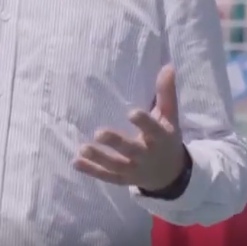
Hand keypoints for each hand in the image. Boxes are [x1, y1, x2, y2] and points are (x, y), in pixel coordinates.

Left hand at [72, 65, 187, 191]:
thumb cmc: (167, 139)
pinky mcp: (123, 179)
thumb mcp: (170, 117)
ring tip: (82, 148)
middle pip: (131, 150)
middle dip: (116, 143)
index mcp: (161, 138)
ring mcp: (134, 170)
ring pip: (116, 165)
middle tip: (99, 133)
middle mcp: (147, 155)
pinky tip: (76, 162)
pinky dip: (92, 171)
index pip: (153, 130)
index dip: (144, 123)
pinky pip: (107, 176)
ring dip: (99, 158)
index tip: (131, 112)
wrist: (170, 174)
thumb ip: (166, 93)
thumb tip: (167, 66)